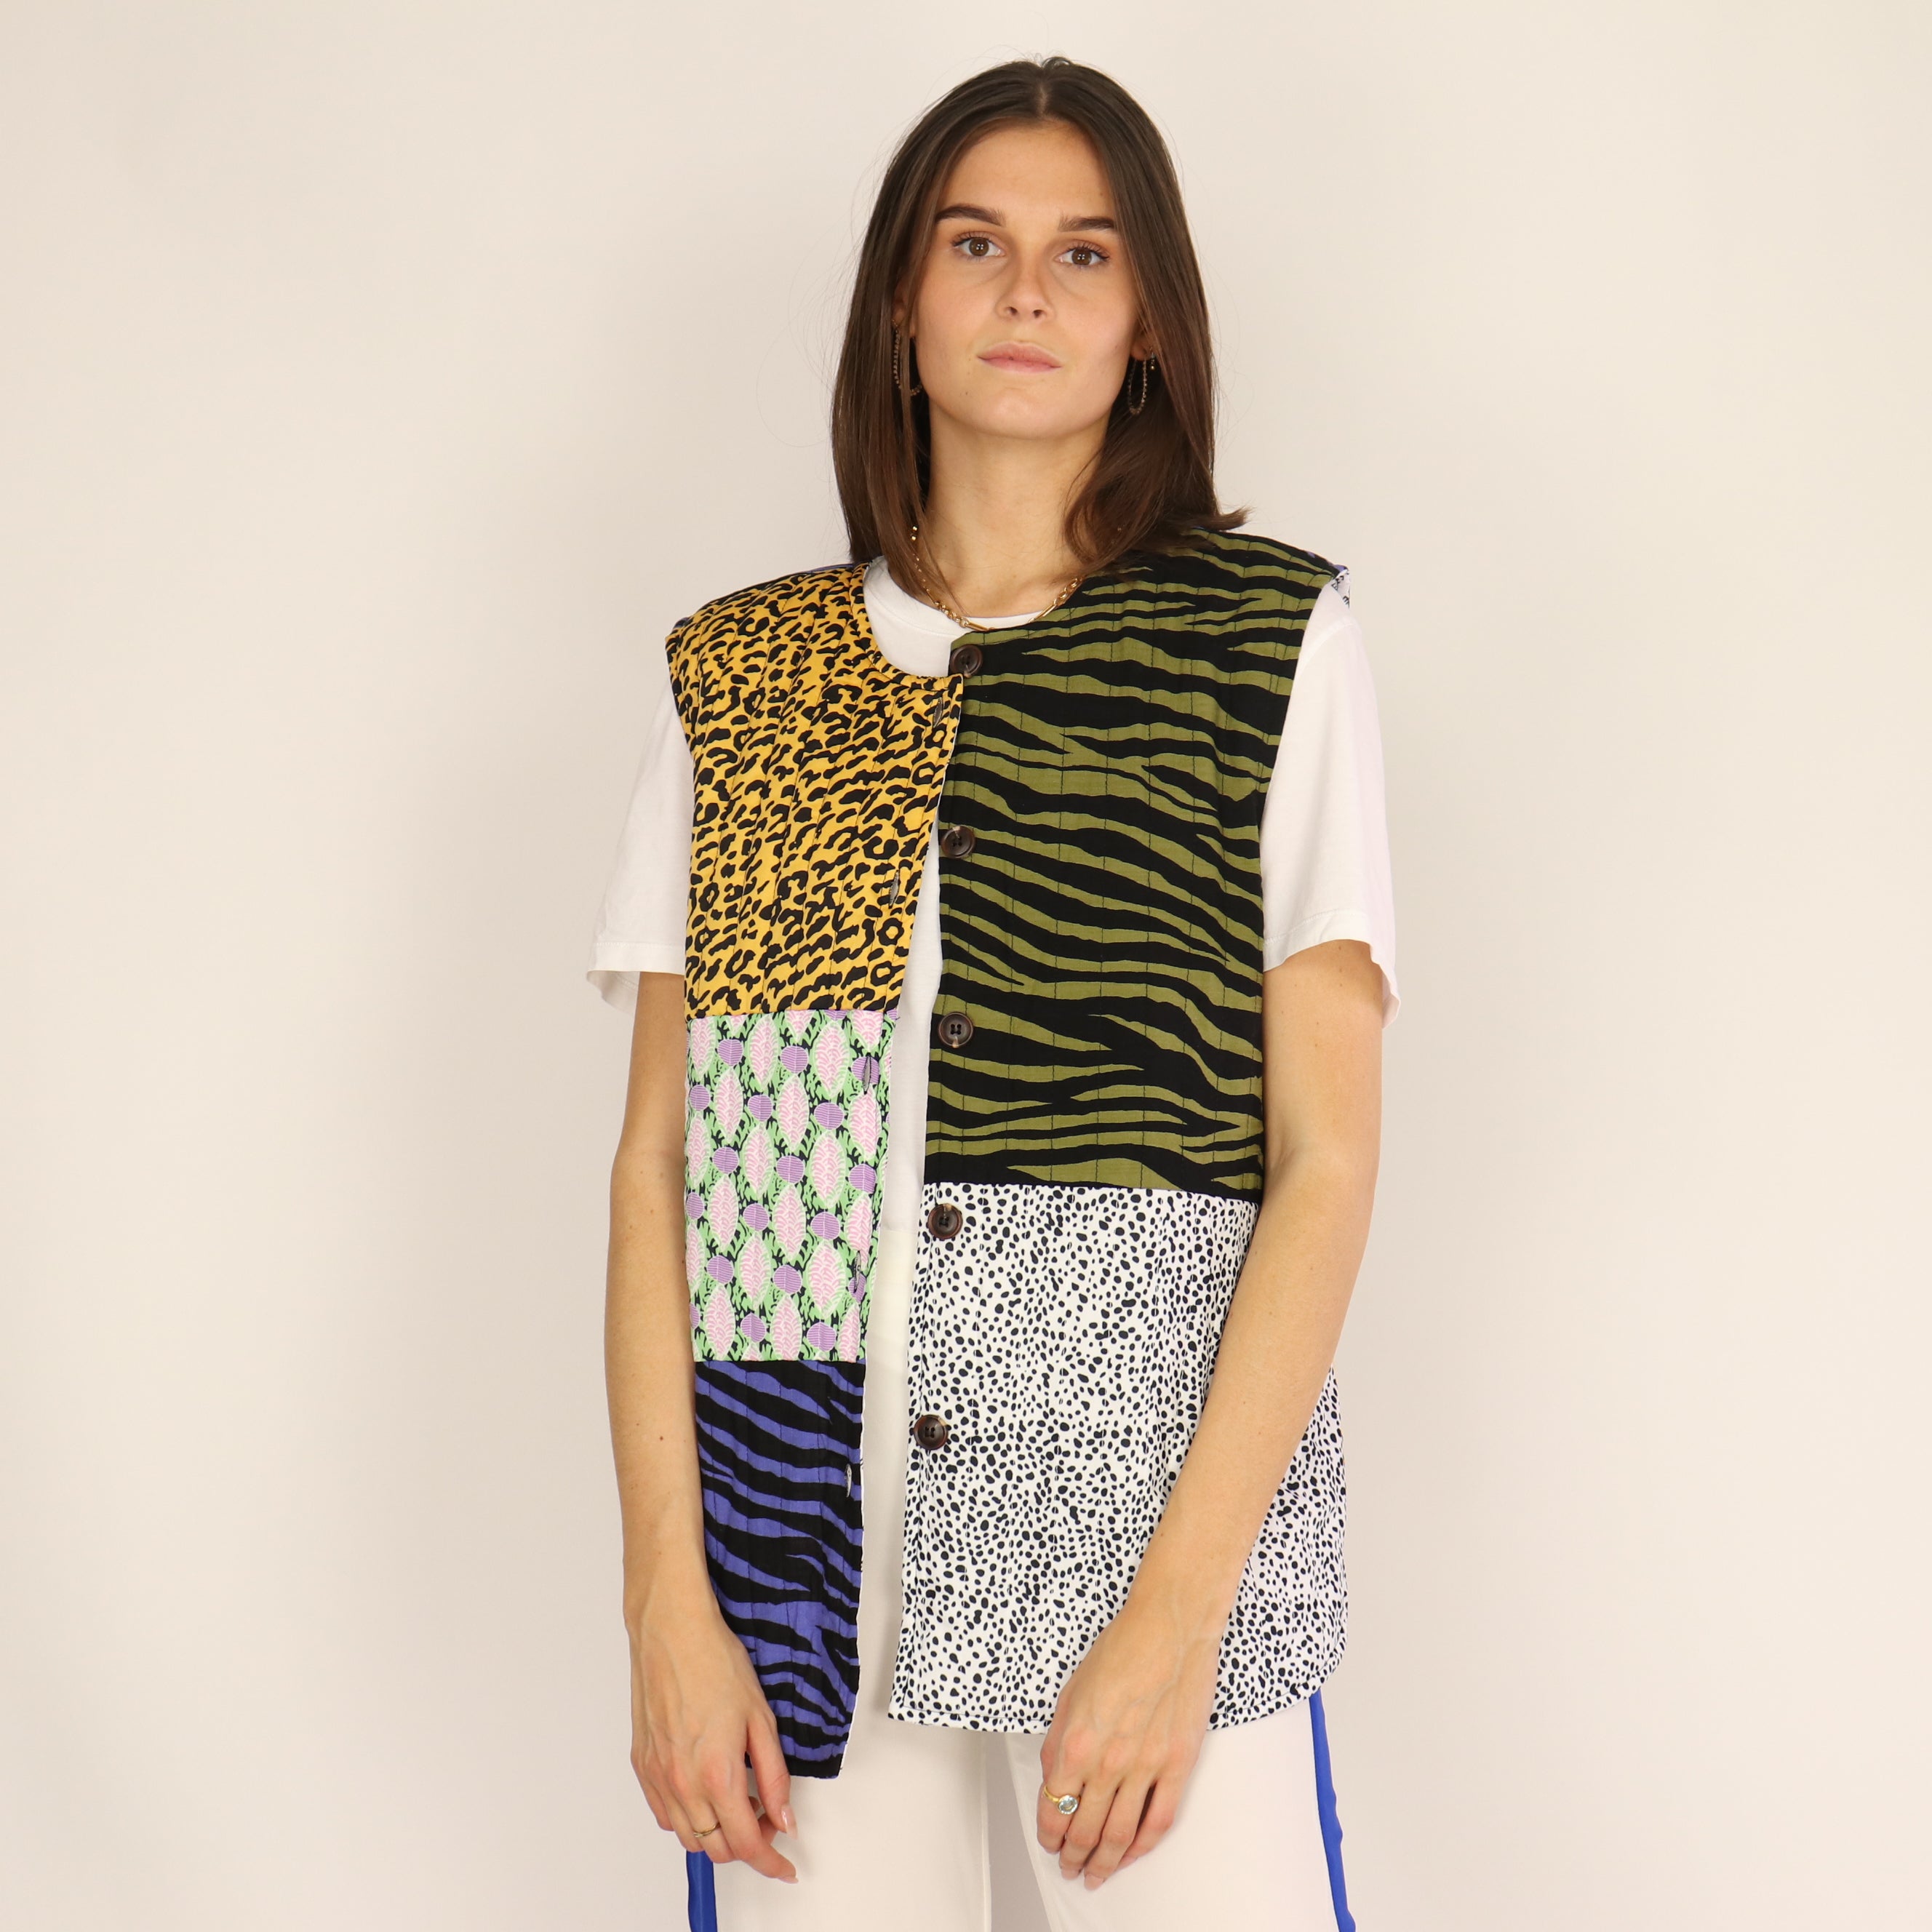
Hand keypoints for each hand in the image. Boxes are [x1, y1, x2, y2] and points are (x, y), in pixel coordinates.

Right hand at [628, 1575, 796, 1881]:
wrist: (672, 1630)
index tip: (784, 1867)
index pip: (747, 1843)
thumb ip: (774, 1776)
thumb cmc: (715, 1662)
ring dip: (717, 1833)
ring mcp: (658, 1776)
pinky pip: (664, 1814)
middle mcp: (682, 1783)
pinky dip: (687, 1817)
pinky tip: (705, 1790)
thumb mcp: (761, 1718)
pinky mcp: (642, 1765)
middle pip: (717, 1848)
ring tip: (737, 1800)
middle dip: (748, 1844)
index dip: (771, 1862)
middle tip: (767, 1816)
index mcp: (717, 1774)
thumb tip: (784, 1817)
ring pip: (689, 1837)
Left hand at [1035, 1593, 1222, 1888]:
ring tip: (1097, 1874)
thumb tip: (1054, 1775)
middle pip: (1086, 1829)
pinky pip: (1159, 1820)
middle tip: (1070, 1868)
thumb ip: (1059, 1740)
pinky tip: (1133, 1854)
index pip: (1054, 1807)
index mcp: (1075, 1742)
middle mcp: (1108, 1761)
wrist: (1168, 1629)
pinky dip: (1143, 1846)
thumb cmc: (1121, 1650)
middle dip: (1073, 1856)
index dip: (1049, 1834)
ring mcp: (1145, 1766)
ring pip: (1120, 1835)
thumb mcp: (1070, 1692)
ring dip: (1105, 1862)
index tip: (1049, 1843)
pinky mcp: (1177, 1764)